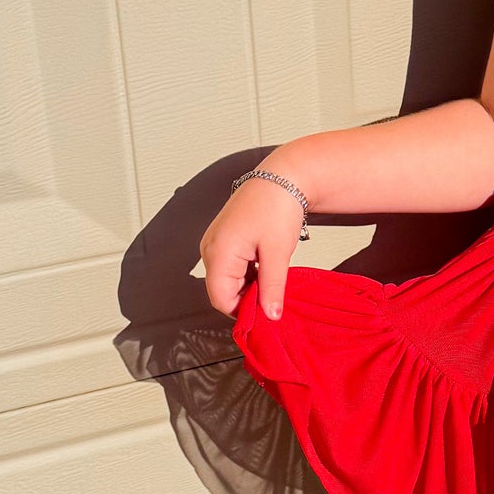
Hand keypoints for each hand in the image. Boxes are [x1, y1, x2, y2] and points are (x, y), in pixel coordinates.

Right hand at [200, 177, 306, 319]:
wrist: (283, 177)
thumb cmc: (277, 206)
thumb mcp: (278, 253)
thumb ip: (272, 288)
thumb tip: (270, 315)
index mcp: (218, 253)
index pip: (221, 300)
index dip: (243, 312)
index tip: (266, 315)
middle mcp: (211, 248)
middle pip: (223, 291)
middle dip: (248, 298)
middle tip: (274, 296)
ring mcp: (216, 242)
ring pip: (228, 280)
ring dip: (250, 285)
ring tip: (273, 276)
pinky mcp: (224, 238)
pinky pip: (231, 266)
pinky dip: (249, 273)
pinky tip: (267, 266)